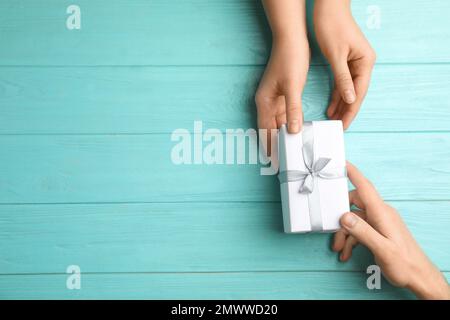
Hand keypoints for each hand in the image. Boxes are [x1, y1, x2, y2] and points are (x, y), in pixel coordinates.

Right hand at [256, 0, 308, 153]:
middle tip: (285, 161)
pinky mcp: (284, 94)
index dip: (269, 146)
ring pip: (278, 123)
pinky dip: (291, 124)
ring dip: (284, 135)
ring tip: (292, 150)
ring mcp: (275, 99)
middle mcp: (267, 102)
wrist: (292, 39)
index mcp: (264, 102)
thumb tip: (293, 131)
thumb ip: (293, 109)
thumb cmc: (289, 60)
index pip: (265, 130)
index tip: (273, 162)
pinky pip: (286, 114)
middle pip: (270, 129)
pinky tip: (298, 132)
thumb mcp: (292, 86)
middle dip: (276, 144)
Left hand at [314, 0, 375, 128]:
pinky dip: (337, 94)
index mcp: (366, 62)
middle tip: (339, 127)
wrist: (328, 8)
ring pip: (349, 90)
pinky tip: (332, 106)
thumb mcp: (336, 55)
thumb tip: (350, 99)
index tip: (344, 124)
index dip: (351, 110)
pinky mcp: (346, 62)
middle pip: (356, 93)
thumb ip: (342, 79)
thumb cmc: (332, 26)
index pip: (359, 92)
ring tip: (333, 119)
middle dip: (347, 110)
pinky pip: (342, 83)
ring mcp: (355, 63)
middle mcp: (364, 63)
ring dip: (341, 104)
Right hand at [333, 162, 449, 299]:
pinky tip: (347, 252)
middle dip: (340, 217)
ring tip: (339, 249)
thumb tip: (344, 217)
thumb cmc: (405, 264)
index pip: (365, 187)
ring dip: (344, 234)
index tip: (342, 164)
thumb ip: (362, 231)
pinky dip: (351, 240)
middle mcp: (381, 214)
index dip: (353, 173)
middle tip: (331, 230)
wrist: (419, 276)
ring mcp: (380, 222)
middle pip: (354, 204)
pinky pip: (360, 229)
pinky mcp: (379, 231)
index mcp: (382, 213)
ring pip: (354, 220)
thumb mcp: (382, 249)